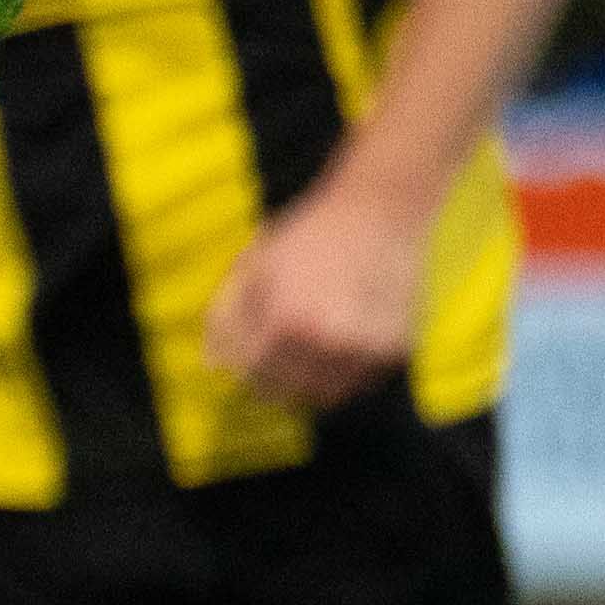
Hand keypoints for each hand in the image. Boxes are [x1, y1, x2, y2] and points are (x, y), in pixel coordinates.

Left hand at [206, 178, 432, 411]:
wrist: (381, 211)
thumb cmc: (311, 234)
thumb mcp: (256, 265)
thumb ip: (227, 316)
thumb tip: (211, 364)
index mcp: (283, 321)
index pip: (250, 373)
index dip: (245, 363)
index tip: (252, 351)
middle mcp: (324, 342)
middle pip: (287, 390)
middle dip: (277, 373)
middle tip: (285, 343)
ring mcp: (362, 349)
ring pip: (326, 393)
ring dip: (314, 376)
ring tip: (317, 336)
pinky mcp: (394, 351)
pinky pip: (363, 381)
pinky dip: (349, 368)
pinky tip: (347, 332)